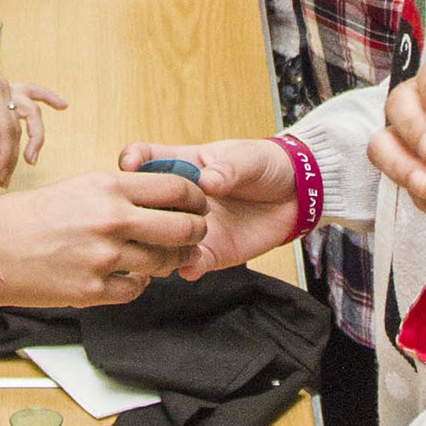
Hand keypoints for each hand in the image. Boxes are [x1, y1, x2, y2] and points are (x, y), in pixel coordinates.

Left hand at [0, 40, 61, 185]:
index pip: (6, 129)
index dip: (6, 156)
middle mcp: (0, 86)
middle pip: (18, 125)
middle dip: (15, 155)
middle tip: (5, 178)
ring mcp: (2, 84)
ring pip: (30, 110)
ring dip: (36, 133)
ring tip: (32, 158)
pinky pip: (29, 91)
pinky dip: (46, 98)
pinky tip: (62, 105)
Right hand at [0, 166, 209, 308]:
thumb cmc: (21, 218)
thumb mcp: (73, 188)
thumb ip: (114, 193)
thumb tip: (151, 200)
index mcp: (106, 187)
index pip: (176, 188)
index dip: (196, 198)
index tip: (199, 204)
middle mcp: (110, 220)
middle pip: (183, 228)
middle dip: (195, 233)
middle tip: (193, 235)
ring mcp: (103, 258)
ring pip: (163, 263)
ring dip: (168, 262)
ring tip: (162, 258)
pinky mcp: (92, 291)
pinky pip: (135, 290)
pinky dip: (137, 284)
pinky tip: (127, 277)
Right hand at [122, 135, 296, 273]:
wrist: (296, 194)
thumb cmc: (266, 165)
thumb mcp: (247, 157)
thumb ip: (228, 169)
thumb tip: (209, 182)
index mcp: (182, 165)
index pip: (146, 159)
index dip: (132, 161)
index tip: (128, 165)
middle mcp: (179, 200)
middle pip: (144, 206)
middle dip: (138, 212)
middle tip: (142, 214)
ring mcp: (192, 227)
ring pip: (160, 240)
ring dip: (158, 245)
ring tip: (166, 245)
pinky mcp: (210, 252)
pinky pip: (190, 264)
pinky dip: (186, 268)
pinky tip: (190, 266)